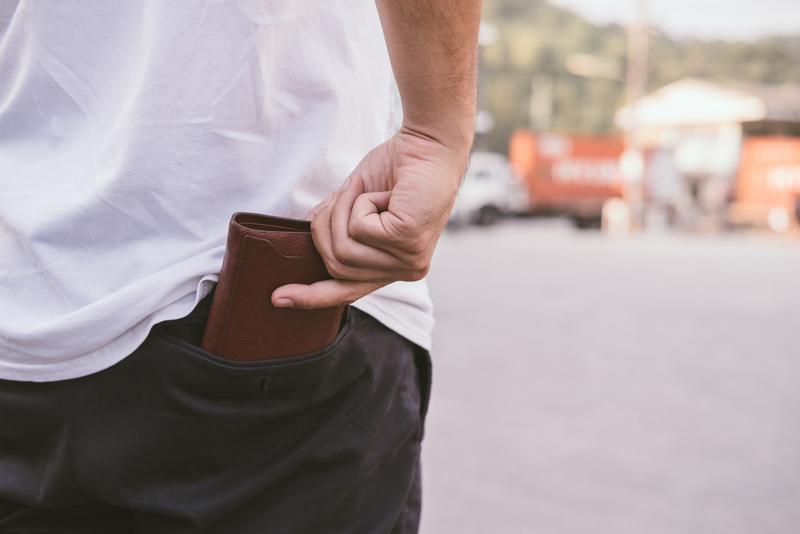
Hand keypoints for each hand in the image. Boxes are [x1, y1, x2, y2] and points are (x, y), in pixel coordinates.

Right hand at [271, 126, 469, 308]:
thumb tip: (308, 230)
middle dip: (324, 227)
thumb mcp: (357, 202)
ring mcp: (409, 259)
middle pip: (336, 265)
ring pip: (343, 249)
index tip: (278, 298)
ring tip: (358, 189)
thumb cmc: (397, 169)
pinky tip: (384, 192)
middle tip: (336, 195)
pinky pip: (358, 228)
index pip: (347, 291)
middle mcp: (405, 270)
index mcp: (393, 267)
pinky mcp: (408, 241)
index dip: (311, 296)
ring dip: (342, 209)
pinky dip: (361, 201)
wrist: (430, 144)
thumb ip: (337, 224)